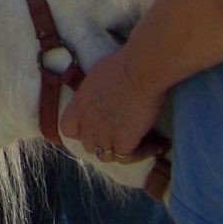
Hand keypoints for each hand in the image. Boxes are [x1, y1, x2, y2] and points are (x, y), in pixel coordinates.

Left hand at [59, 50, 164, 165]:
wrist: (139, 71)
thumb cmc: (122, 65)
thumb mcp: (97, 75)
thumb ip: (94, 89)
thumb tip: (100, 89)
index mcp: (79, 105)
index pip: (67, 129)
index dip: (79, 131)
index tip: (92, 127)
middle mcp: (88, 123)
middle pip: (89, 145)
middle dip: (102, 142)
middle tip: (120, 135)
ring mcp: (104, 135)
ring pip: (107, 156)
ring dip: (120, 151)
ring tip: (137, 143)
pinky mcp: (124, 142)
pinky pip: (128, 158)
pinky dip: (141, 154)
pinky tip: (155, 145)